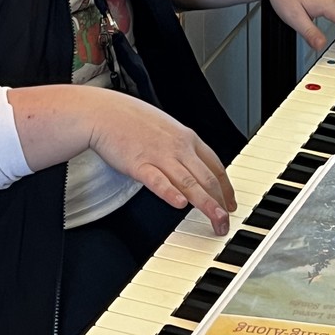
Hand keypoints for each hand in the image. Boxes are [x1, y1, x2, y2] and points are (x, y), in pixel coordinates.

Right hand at [87, 92, 236, 235]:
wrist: (105, 112)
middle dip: (221, 202)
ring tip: (216, 220)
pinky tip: (179, 205)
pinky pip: (158, 181)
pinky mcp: (139, 164)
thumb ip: (182, 146)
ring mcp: (160, 155)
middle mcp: (178, 147)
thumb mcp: (167, 128)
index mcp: (187, 138)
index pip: (216, 166)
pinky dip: (170, 193)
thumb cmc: (132, 119)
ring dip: (206, 204)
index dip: (226, 188)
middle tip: (226, 222)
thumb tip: (194, 164)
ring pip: (189, 182)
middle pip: (207, 178)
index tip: (230, 204)